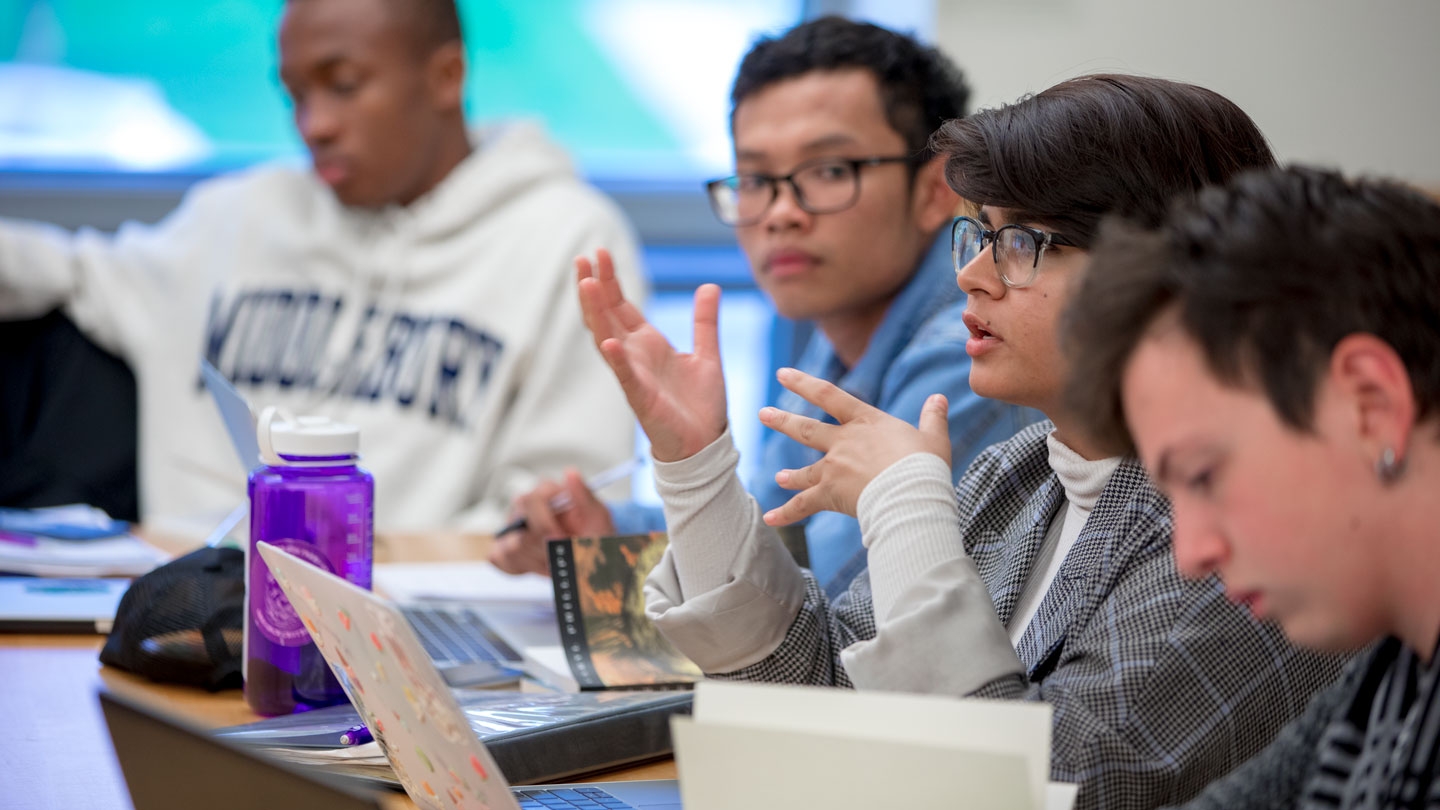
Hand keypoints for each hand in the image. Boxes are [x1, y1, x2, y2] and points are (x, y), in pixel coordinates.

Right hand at [488, 469, 615, 574]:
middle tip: (562, 554)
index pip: (531, 501)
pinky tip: (543, 563)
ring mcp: (512, 527)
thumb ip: (584, 496)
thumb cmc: (593, 534)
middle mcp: (525, 506)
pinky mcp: (503, 546)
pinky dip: (525, 567)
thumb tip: (570, 473)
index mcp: (546, 492)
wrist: (590, 557)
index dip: (544, 524)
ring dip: (538, 560)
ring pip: (512, 547)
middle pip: (519, 527)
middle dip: (543, 548)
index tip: (560, 540)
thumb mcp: (598, 516)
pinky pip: (501, 558)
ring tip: (557, 558)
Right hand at [576, 249, 727, 461]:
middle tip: (583, 258)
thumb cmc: (700, 405)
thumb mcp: (707, 355)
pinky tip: (608, 342)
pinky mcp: (642, 399)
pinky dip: (617, 360)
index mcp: (649, 344)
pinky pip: (625, 377)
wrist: (706, 444)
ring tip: (587, 286)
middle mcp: (635, 356)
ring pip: (607, 340)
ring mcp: (634, 376)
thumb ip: (705, 322)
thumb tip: (709, 287)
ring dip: (596, 314)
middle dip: (594, 288)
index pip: (621, 306)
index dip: (610, 281)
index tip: (600, 253)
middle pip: (606, 316)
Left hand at [758, 367, 950, 524]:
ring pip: (803, 470)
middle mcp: (843, 442)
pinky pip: (803, 506)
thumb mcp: (934, 438)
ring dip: (790, 476)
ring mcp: (833, 468)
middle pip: (805, 429)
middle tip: (762, 414)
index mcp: (865, 422)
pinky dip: (786, 513)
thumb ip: (932, 418)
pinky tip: (770, 519)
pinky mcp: (830, 494)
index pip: (828, 395)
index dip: (803, 383)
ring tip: (777, 476)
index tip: (783, 375)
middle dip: (782, 421)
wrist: (912, 494)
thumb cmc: (925, 466)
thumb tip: (939, 398)